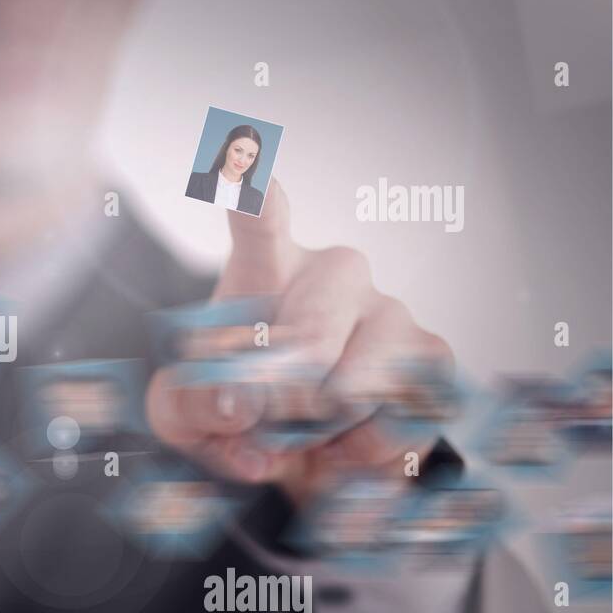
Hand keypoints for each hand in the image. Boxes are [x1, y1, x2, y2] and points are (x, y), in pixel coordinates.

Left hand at [145, 180, 453, 505]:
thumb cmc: (232, 411)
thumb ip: (193, 407)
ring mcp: (389, 310)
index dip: (255, 197)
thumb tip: (239, 406)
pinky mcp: (430, 355)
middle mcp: (333, 274)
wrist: (290, 448)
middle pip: (310, 342)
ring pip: (359, 385)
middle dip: (280, 404)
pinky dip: (366, 449)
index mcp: (263, 269)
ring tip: (301, 432)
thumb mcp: (182, 415)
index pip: (261, 221)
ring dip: (322, 431)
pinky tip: (341, 447)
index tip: (244, 162)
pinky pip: (405, 413)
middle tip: (265, 420)